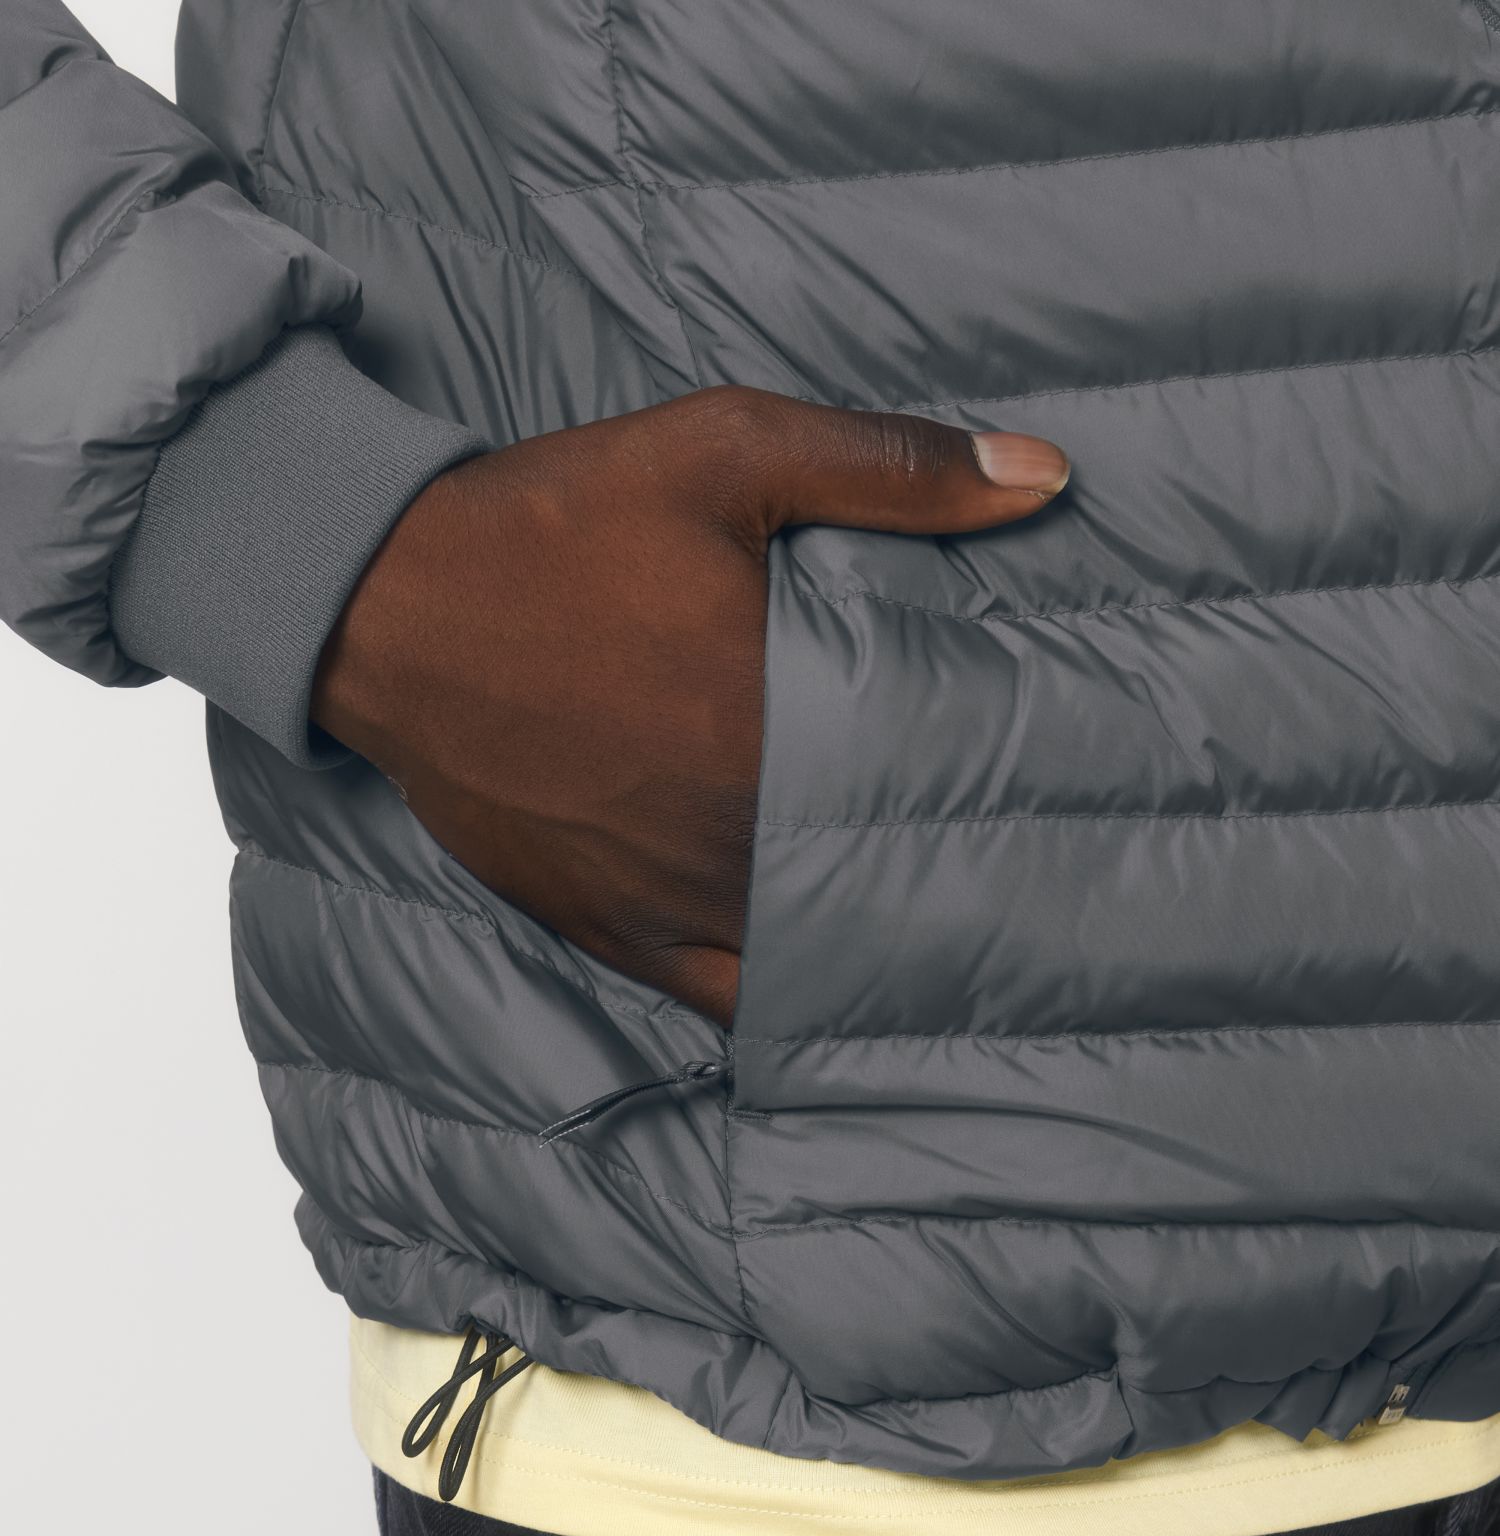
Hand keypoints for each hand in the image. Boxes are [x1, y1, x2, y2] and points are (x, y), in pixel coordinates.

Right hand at [311, 387, 1068, 1025]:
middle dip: (946, 876)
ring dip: (877, 946)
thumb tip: (1046, 479)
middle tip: (1019, 868)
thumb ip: (891, 470)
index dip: (1001, 801)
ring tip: (943, 926)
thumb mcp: (724, 454)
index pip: (930, 791)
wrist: (386, 605)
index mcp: (770, 724)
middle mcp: (726, 833)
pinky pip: (727, 998)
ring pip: (814, 957)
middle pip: (878, 884)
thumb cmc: (553, 525)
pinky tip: (834, 981)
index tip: (1052, 794)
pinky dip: (785, 995)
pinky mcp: (610, 932)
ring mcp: (666, 898)